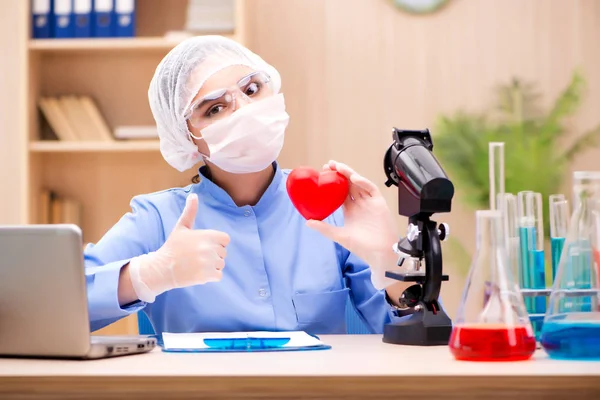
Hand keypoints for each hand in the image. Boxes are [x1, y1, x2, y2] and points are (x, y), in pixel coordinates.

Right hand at [129, 193, 230, 301]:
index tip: (204, 246)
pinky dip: (211, 276)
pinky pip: (218, 276)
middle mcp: (210, 248)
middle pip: (223, 253)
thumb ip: (190, 212)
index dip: (216, 243)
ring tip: (197, 265)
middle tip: (197, 256)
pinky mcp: (207, 276)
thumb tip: (193, 195)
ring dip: (212, 266)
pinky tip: (198, 273)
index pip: (225, 239)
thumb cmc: (173, 247)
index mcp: (207, 235)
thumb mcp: (181, 227)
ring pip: (221, 264)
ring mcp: (209, 262)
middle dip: (213, 255)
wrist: (162, 268)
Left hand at [306, 160, 398, 288]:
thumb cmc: (363, 247)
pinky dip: (363, 182)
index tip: (322, 174)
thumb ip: (324, 228)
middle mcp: (359, 204)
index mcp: (350, 210)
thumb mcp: (339, 236)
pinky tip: (354, 178)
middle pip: (348, 184)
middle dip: (340, 173)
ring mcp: (369, 203)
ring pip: (359, 183)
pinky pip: (371, 189)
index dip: (332, 183)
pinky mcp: (379, 203)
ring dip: (349, 174)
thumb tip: (307, 222)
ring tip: (339, 167)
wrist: (380, 253)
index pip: (339, 192)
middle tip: (329, 165)